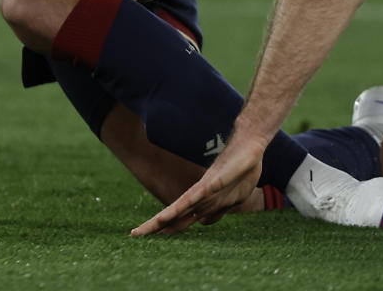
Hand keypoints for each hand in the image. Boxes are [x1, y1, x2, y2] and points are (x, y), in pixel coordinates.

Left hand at [131, 134, 264, 236]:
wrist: (249, 146)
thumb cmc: (239, 171)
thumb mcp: (229, 199)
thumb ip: (215, 211)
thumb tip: (203, 222)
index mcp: (201, 202)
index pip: (177, 218)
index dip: (161, 228)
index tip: (143, 236)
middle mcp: (200, 197)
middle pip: (174, 216)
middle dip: (155, 226)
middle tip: (134, 235)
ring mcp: (206, 189)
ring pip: (182, 207)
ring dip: (167, 217)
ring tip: (150, 226)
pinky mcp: (215, 181)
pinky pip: (200, 193)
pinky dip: (190, 202)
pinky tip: (181, 207)